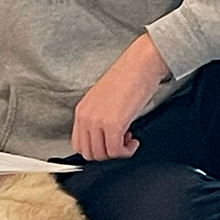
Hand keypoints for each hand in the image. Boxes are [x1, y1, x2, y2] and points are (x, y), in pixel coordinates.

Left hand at [71, 35, 168, 160]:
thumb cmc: (128, 77)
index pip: (78, 144)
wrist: (140, 64)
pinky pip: (115, 151)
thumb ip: (99, 118)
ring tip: (128, 140)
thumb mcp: (104, 100)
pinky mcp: (113, 124)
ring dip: (117, 153)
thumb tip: (105, 137)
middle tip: (120, 143)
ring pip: (101, 155)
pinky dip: (126, 152)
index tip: (109, 144)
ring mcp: (97, 121)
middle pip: (88, 153)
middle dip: (106, 154)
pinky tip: (133, 142)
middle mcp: (85, 117)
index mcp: (81, 110)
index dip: (95, 150)